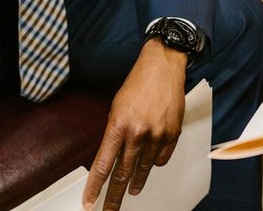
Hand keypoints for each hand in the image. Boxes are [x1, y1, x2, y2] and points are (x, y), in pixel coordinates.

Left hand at [83, 38, 187, 210]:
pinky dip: (154, 163)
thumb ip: (114, 132)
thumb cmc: (138, 82)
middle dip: (114, 196)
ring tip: (131, 192)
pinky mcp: (172, 134)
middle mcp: (138, 133)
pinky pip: (161, 159)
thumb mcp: (116, 107)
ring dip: (135, 184)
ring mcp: (157, 135)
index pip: (102, 165)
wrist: (163, 66)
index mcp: (118, 125)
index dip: (95, 188)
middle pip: (123, 175)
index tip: (89, 202)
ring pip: (143, 170)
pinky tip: (150, 163)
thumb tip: (112, 155)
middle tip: (108, 210)